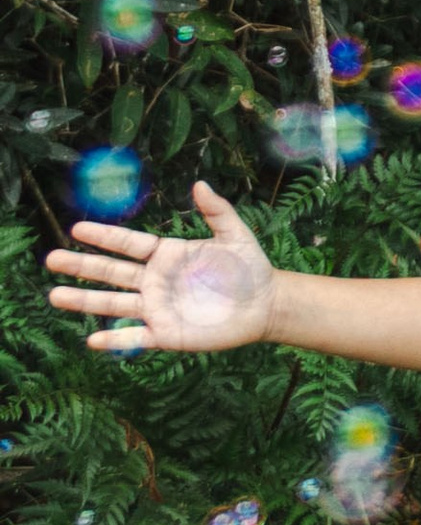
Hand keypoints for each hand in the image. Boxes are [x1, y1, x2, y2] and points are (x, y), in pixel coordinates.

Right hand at [44, 181, 276, 355]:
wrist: (265, 305)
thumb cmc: (249, 268)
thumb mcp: (234, 235)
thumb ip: (217, 211)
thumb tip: (200, 184)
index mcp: (165, 254)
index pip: (127, 244)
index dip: (103, 236)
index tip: (76, 229)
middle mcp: (154, 281)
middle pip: (111, 273)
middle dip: (81, 266)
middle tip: (51, 259)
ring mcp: (157, 308)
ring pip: (114, 304)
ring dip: (84, 301)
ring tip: (54, 296)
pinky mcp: (167, 334)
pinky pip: (136, 338)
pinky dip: (115, 340)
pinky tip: (92, 340)